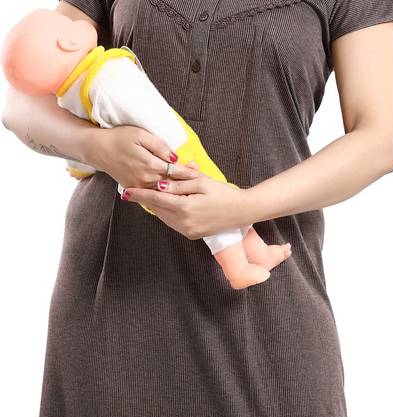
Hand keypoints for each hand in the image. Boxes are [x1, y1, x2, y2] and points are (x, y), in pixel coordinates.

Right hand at [84, 123, 190, 189]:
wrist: (98, 149)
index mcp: (150, 165)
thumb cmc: (119, 138)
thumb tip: (175, 157)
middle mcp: (145, 179)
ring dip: (177, 192)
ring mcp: (139, 186)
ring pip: (163, 193)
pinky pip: (152, 196)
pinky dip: (164, 196)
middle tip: (200, 182)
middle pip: (172, 184)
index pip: (176, 171)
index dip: (189, 172)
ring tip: (190, 191)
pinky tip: (172, 197)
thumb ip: (160, 146)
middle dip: (186, 183)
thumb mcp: (141, 135)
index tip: (200, 173)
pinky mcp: (134, 189)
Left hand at [122, 170, 249, 238]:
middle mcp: (184, 222)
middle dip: (147, 199)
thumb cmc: (224, 193)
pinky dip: (167, 213)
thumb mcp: (201, 181)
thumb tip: (160, 185)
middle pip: (157, 209)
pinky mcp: (192, 234)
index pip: (155, 200)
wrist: (242, 211)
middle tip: (135, 189)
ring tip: (150, 195)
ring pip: (163, 217)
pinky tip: (168, 204)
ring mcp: (188, 231)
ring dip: (157, 206)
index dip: (139, 195)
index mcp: (185, 208)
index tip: (126, 192)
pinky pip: (173, 223)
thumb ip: (179, 183)